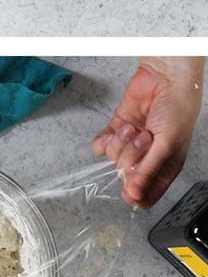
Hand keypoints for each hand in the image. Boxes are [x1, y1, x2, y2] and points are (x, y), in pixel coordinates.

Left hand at [91, 58, 204, 207]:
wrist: (164, 81)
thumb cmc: (176, 111)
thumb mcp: (167, 145)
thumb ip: (148, 171)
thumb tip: (134, 195)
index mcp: (164, 167)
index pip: (145, 195)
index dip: (135, 195)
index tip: (129, 191)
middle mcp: (146, 158)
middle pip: (125, 174)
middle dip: (132, 155)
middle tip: (146, 139)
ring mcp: (130, 145)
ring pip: (112, 159)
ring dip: (122, 143)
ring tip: (136, 129)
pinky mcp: (117, 131)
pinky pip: (101, 146)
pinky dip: (107, 138)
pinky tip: (120, 129)